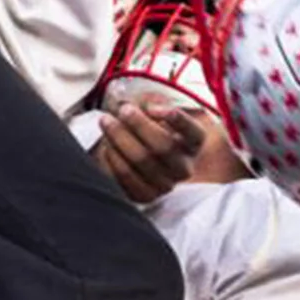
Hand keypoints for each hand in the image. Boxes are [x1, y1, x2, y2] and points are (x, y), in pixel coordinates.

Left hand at [93, 102, 209, 202]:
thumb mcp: (152, 110)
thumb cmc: (146, 127)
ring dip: (119, 138)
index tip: (152, 107)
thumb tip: (140, 106)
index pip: (193, 132)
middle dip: (139, 125)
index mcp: (193, 144)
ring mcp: (165, 185)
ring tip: (106, 121)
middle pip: (163, 147)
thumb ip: (149, 103)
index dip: (175, 118)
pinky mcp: (144, 196)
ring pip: (140, 161)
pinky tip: (106, 144)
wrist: (133, 153)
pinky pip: (124, 176)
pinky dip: (112, 157)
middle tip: (122, 110)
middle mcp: (183, 167)